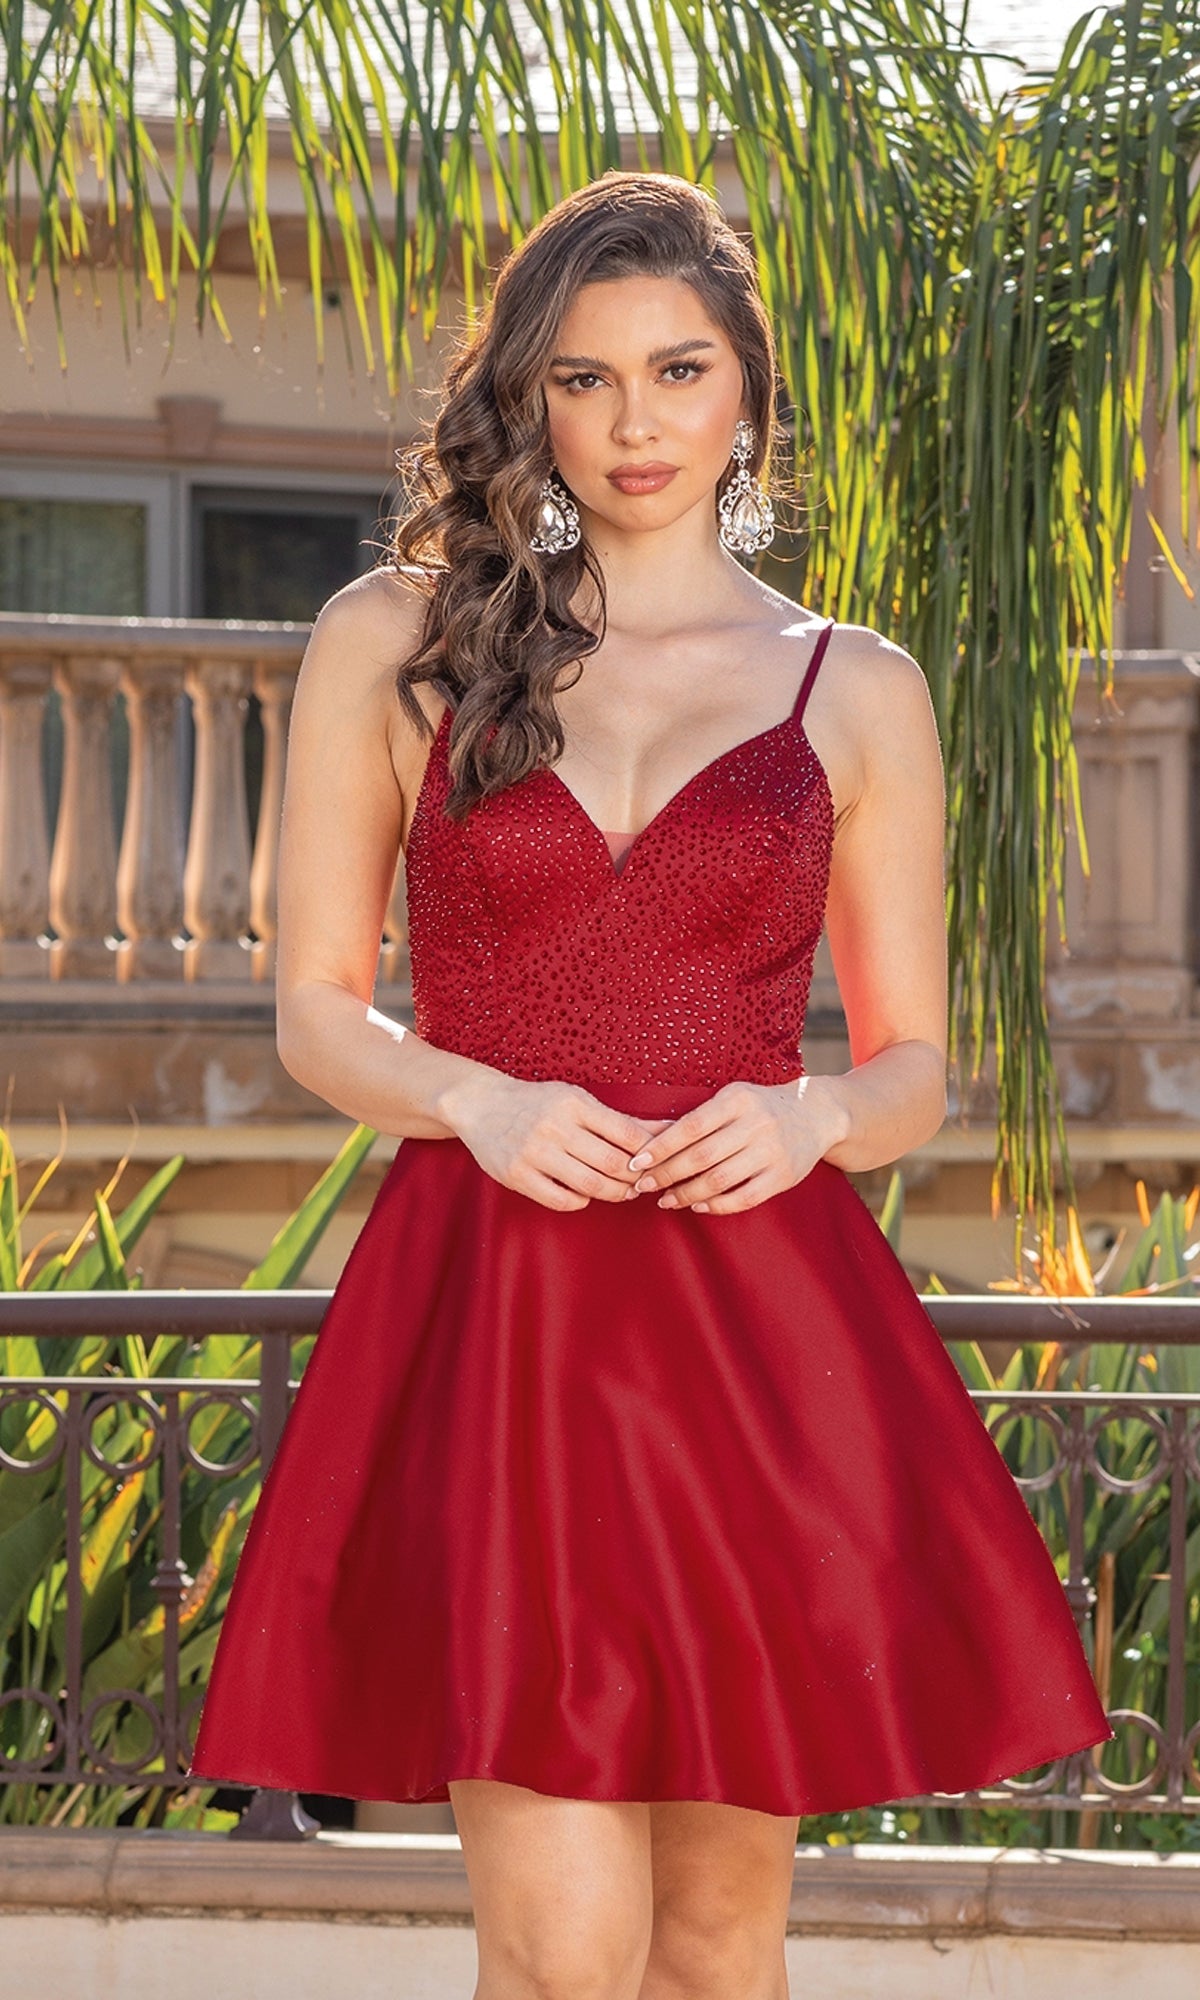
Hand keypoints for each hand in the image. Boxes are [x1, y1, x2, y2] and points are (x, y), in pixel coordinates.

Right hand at [446, 1073, 671, 1211]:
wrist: (480, 1105)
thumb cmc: (537, 1102)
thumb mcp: (576, 1099)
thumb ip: (618, 1119)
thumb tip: (667, 1129)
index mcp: (574, 1103)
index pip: (626, 1132)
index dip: (650, 1153)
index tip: (659, 1161)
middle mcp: (554, 1126)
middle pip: (613, 1163)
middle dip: (637, 1178)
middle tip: (645, 1182)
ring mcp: (533, 1152)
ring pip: (591, 1185)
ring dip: (615, 1193)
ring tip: (623, 1191)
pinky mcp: (517, 1175)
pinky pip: (561, 1200)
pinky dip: (581, 1201)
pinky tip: (585, 1193)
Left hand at [625, 1078, 849, 1215]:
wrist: (815, 1115)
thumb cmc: (760, 1107)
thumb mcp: (733, 1098)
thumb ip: (700, 1118)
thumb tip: (652, 1144)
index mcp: (738, 1099)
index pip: (691, 1127)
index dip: (661, 1147)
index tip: (638, 1161)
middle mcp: (757, 1124)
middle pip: (701, 1156)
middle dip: (667, 1174)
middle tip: (643, 1185)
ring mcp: (773, 1151)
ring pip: (720, 1180)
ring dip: (687, 1194)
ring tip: (666, 1200)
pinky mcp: (784, 1176)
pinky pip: (744, 1197)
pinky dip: (717, 1205)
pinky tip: (698, 1205)